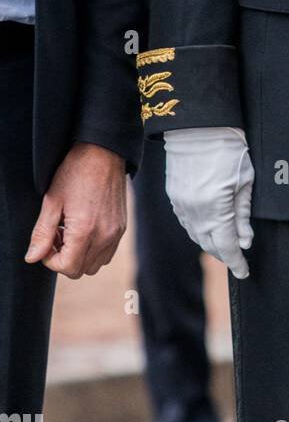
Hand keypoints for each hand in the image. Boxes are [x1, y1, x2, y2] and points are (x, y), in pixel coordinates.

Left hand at [25, 143, 126, 276]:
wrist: (104, 151)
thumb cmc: (76, 171)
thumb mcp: (52, 201)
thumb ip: (42, 233)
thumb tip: (32, 258)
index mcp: (85, 231)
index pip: (67, 268)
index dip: (51, 260)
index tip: (47, 241)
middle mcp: (105, 235)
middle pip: (81, 270)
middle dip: (65, 259)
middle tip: (58, 234)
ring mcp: (116, 232)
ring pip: (95, 264)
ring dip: (80, 255)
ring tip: (71, 231)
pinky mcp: (122, 227)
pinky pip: (107, 252)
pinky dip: (94, 249)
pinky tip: (86, 227)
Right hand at [164, 126, 253, 278]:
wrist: (198, 125)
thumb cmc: (228, 148)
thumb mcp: (245, 180)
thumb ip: (243, 214)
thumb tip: (245, 240)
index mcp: (215, 208)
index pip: (226, 246)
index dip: (236, 261)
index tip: (245, 271)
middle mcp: (194, 211)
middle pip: (209, 244)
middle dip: (224, 253)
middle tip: (238, 257)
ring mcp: (181, 204)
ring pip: (195, 234)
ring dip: (210, 242)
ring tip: (225, 243)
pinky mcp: (173, 195)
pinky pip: (186, 222)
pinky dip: (198, 229)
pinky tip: (208, 227)